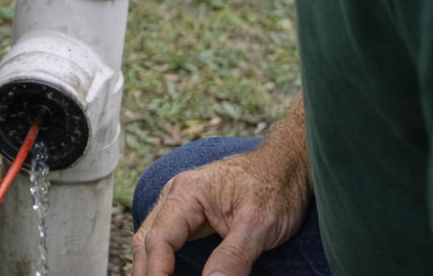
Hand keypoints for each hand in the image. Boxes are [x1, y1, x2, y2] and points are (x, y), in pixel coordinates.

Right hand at [131, 131, 311, 275]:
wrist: (286, 166)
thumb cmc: (274, 188)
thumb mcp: (259, 225)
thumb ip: (233, 256)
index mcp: (186, 192)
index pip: (159, 239)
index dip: (157, 272)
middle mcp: (175, 195)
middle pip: (146, 241)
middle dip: (147, 272)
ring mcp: (179, 203)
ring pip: (149, 239)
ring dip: (150, 266)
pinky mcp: (187, 213)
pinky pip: (163, 238)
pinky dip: (160, 259)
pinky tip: (166, 273)